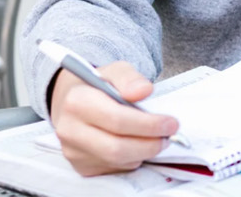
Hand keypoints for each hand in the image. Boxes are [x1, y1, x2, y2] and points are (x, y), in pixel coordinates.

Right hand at [49, 61, 180, 175]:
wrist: (71, 103)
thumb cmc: (98, 86)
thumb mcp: (115, 71)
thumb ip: (130, 78)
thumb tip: (144, 91)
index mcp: (76, 102)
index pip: (117, 120)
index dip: (148, 125)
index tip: (171, 123)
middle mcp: (69, 130)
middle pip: (117, 148)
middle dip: (150, 144)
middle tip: (168, 136)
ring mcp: (73, 152)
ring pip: (118, 161)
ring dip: (144, 152)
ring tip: (155, 138)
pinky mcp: (81, 167)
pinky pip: (115, 169)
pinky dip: (132, 159)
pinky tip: (136, 145)